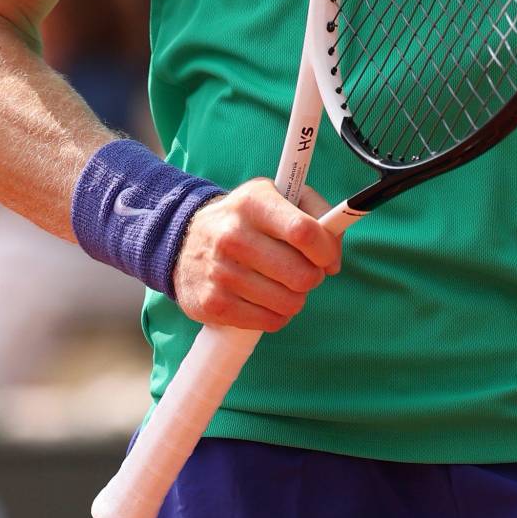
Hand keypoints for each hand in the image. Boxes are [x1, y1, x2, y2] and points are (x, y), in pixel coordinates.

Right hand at [172, 178, 341, 332]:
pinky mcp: (214, 304)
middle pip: (302, 274)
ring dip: (295, 297)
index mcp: (254, 203)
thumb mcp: (278, 196)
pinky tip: (265, 299)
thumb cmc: (246, 219)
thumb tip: (333, 261)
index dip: (326, 250)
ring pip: (290, 302)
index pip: (305, 232)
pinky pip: (270, 322)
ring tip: (281, 283)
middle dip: (313, 277)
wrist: (183, 240)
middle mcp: (233, 235)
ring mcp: (220, 272)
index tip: (327, 257)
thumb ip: (317, 214)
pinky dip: (277, 314)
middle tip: (302, 271)